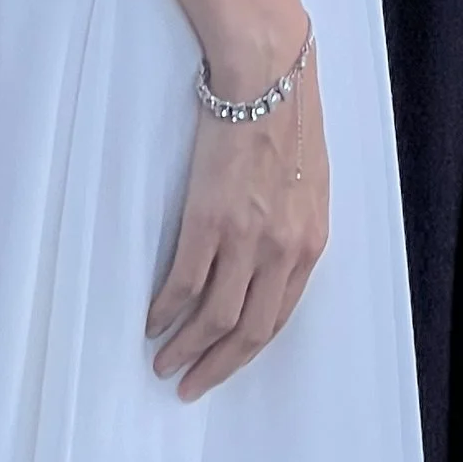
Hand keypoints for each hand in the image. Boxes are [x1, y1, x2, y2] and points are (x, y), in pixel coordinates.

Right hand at [146, 45, 331, 401]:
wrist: (266, 77)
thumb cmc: (290, 119)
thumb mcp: (311, 184)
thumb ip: (294, 230)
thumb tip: (271, 264)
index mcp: (309, 244)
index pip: (278, 318)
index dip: (247, 351)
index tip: (224, 367)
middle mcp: (281, 250)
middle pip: (248, 331)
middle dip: (216, 366)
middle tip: (189, 384)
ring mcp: (244, 239)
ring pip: (214, 317)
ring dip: (185, 348)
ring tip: (163, 362)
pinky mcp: (208, 221)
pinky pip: (183, 284)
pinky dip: (165, 310)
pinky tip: (151, 321)